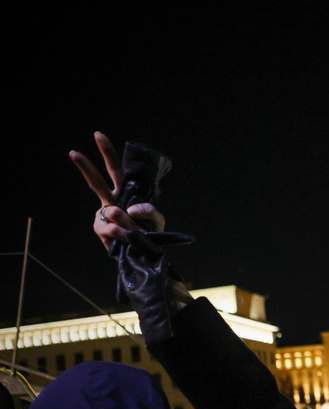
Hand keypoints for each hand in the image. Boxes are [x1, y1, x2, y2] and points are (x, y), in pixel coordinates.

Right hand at [70, 132, 165, 251]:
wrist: (143, 255)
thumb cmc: (149, 233)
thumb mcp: (157, 220)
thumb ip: (149, 211)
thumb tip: (129, 210)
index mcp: (125, 192)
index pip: (116, 170)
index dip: (108, 153)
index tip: (97, 135)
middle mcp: (111, 201)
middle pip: (97, 181)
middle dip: (86, 167)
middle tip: (73, 153)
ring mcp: (104, 215)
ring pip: (112, 211)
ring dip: (130, 222)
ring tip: (139, 231)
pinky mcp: (101, 229)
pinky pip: (115, 228)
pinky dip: (126, 234)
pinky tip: (131, 238)